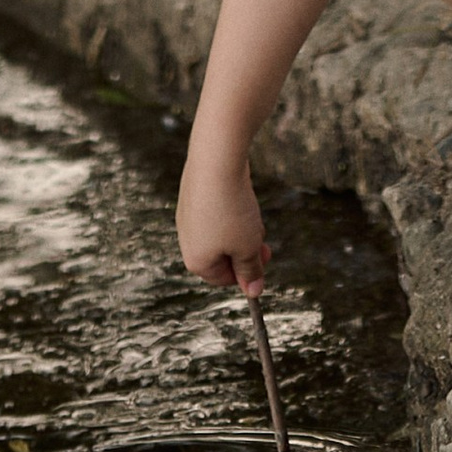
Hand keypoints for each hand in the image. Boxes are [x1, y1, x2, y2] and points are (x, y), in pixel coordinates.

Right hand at [177, 144, 270, 292]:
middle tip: (264, 242)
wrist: (216, 159)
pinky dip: (231, 208)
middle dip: (245, 250)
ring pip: (220, 231)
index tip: (264, 260)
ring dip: (240, 229)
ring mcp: (188, 214)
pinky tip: (241, 197)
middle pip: (221, 254)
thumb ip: (250, 271)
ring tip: (253, 216)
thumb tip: (254, 292)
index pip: (223, 278)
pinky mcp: (193, 192)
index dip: (246, 273)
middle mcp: (186, 239)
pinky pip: (215, 210)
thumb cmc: (232, 209)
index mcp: (196, 260)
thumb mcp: (248, 246)